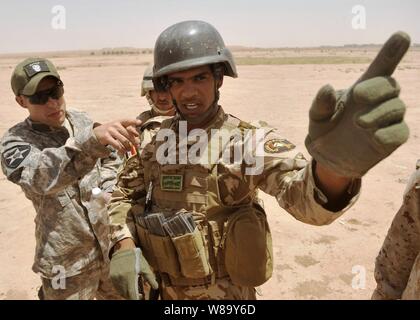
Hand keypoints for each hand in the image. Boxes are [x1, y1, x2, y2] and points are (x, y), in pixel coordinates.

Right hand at [93, 119, 141, 153]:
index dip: (134, 121)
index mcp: (119, 121)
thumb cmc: (111, 131)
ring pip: (124, 140)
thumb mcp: (118, 128)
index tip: (139, 122)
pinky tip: (123, 152)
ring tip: (130, 150)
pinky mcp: (106, 137)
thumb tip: (138, 140)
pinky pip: (117, 145)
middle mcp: (115, 124)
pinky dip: (122, 150)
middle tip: (137, 146)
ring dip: (128, 147)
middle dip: (134, 141)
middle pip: (128, 134)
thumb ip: (128, 131)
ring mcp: (111, 130)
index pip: (127, 120)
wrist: (97, 133)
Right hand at [109, 247, 157, 299]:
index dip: (136, 298)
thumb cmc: (136, 258)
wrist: (123, 249)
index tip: (140, 298)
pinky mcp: (112, 277)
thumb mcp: (145, 267)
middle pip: (126, 294)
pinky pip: (117, 287)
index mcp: (130, 276)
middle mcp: (121, 278)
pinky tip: (127, 288)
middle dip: (133, 296)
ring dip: (127, 294)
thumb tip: (156, 287)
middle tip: (140, 295)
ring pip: (121, 292)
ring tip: (134, 292)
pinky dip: (122, 289)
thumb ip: (150, 278)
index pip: (132, 293)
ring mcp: (115, 278)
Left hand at [305, 31, 409, 177]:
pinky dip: (389, 134)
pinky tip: (374, 137)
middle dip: (376, 88)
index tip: (401, 36)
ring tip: (358, 122)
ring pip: (397, 108)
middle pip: (391, 85)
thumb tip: (327, 87)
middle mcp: (379, 101)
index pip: (382, 67)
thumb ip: (320, 103)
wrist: (329, 158)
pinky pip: (400, 133)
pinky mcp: (391, 139)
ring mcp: (387, 120)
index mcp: (362, 89)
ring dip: (379, 113)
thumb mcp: (316, 117)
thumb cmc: (325, 130)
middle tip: (357, 96)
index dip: (392, 52)